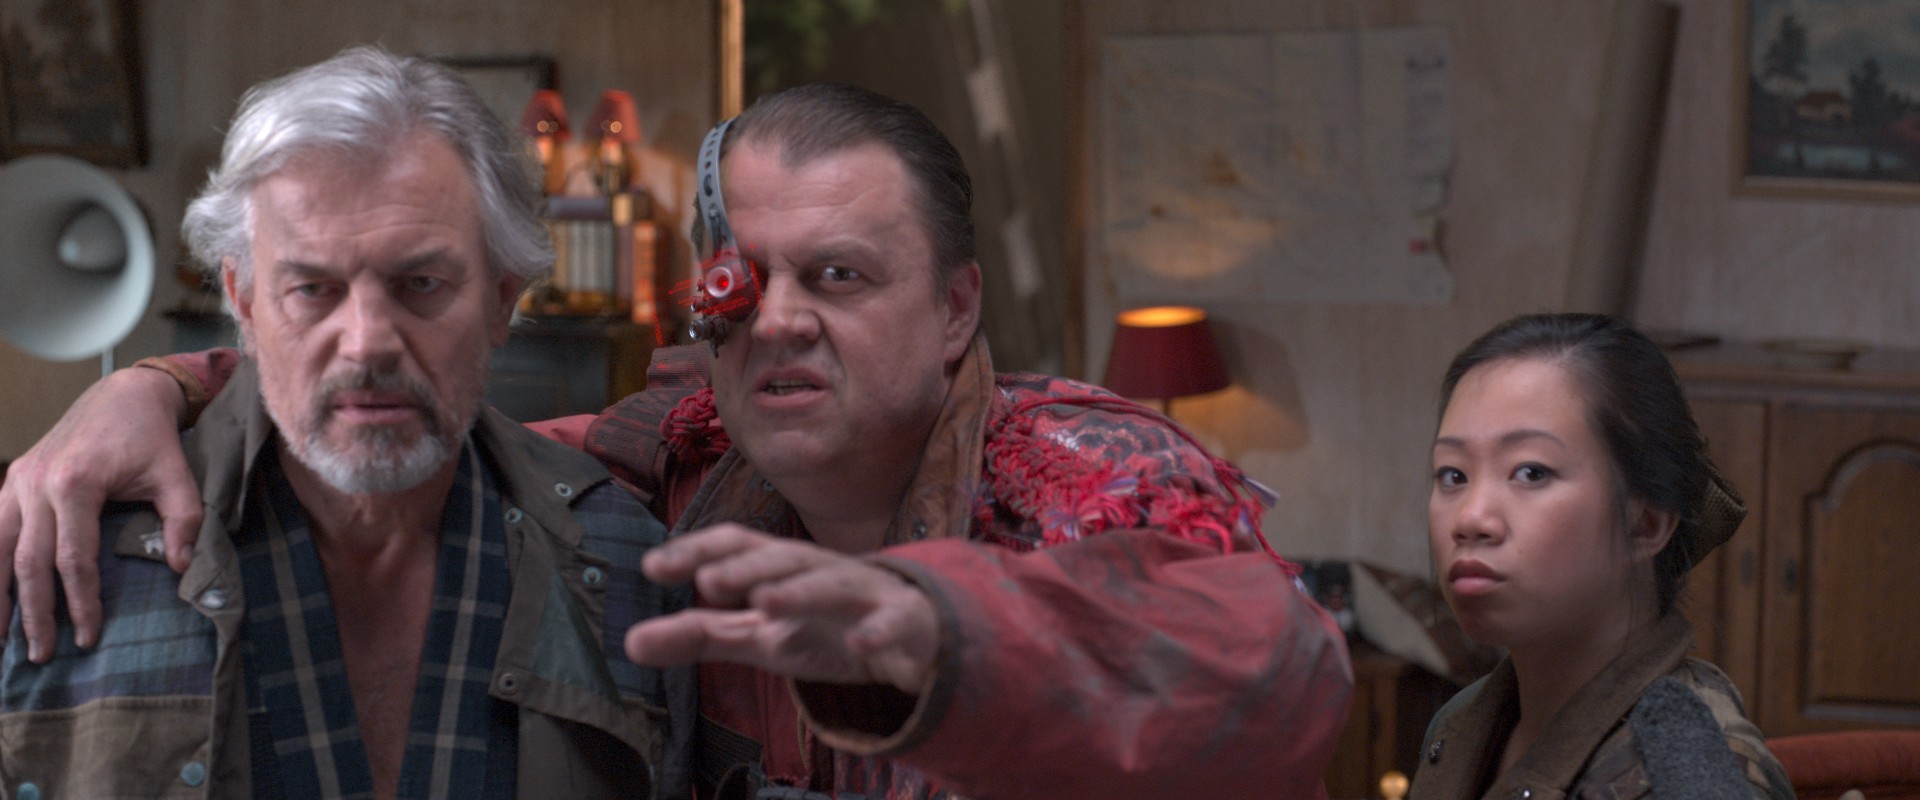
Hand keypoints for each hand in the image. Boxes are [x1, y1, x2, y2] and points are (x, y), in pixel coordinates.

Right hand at [0, 366, 200, 662]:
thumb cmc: (151, 438)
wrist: (123, 394)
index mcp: (75, 484)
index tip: (89, 636)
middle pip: (27, 562)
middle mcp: (36, 484)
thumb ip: (184, 521)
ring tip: (3, 638)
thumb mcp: (177, 476)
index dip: (80, 602)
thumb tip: (179, 569)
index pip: (72, 559)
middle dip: (35, 613)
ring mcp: (17, 481)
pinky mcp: (12, 480)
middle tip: (42, 655)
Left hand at [623, 524, 939, 693]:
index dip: (697, 550)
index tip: (652, 567)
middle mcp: (820, 570)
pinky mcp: (906, 622)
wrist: (913, 638)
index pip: (737, 545)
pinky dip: (879, 631)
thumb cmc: (826, 627)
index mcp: (783, 568)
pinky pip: (894, 622)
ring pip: (833, 582)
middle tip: (710, 581)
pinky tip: (861, 643)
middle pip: (783, 557)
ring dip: (801, 591)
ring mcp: (865, 593)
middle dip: (748, 565)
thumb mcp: (759, 636)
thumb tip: (629, 643)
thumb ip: (700, 635)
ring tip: (767, 603)